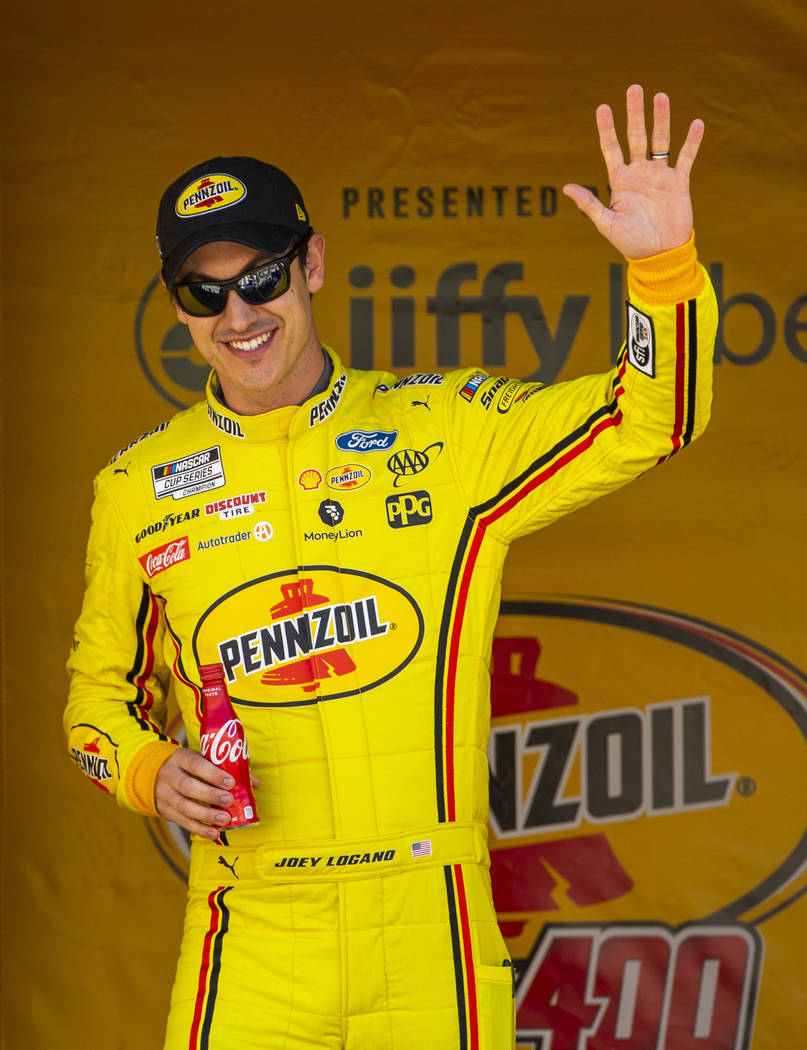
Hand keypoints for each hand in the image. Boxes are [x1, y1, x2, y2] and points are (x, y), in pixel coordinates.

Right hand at [154, 747, 257, 838]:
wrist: (152, 774)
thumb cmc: (187, 766)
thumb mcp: (200, 760)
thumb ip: (224, 769)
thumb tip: (254, 783)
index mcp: (180, 758)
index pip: (195, 764)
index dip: (213, 774)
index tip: (230, 782)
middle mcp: (169, 775)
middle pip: (187, 786)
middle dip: (210, 795)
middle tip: (229, 801)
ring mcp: (164, 794)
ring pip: (183, 806)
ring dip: (206, 815)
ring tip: (225, 820)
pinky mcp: (164, 810)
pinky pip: (181, 821)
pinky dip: (199, 829)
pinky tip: (214, 833)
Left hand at [562, 84, 703, 258]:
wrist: (659, 255)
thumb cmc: (630, 243)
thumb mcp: (606, 224)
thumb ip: (589, 204)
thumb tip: (566, 187)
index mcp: (620, 181)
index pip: (611, 148)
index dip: (607, 129)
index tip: (602, 107)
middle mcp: (639, 173)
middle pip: (636, 136)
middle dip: (635, 113)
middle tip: (634, 88)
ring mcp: (659, 176)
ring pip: (660, 141)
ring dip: (661, 119)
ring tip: (661, 96)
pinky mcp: (679, 183)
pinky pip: (686, 157)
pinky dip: (691, 142)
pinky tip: (696, 123)